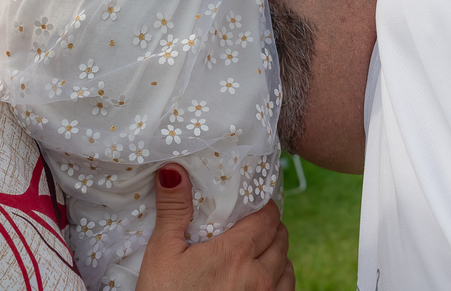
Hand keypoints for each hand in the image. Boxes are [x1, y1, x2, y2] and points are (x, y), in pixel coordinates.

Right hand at [136, 164, 293, 290]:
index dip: (263, 206)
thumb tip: (174, 170)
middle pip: (281, 239)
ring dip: (278, 255)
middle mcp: (259, 276)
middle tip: (252, 224)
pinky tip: (260, 280)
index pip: (268, 218)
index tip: (252, 202)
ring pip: (288, 268)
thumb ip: (174, 210)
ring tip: (259, 251)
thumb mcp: (162, 252)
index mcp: (236, 253)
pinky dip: (279, 281)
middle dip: (270, 227)